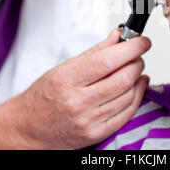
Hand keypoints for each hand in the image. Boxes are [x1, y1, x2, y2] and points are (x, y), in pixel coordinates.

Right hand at [0, 29, 150, 148]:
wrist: (28, 127)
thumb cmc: (43, 97)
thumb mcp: (63, 68)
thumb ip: (95, 52)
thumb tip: (118, 37)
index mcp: (67, 80)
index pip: (108, 60)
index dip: (131, 48)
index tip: (141, 41)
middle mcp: (78, 102)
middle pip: (123, 78)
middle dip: (137, 62)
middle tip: (137, 53)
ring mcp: (89, 121)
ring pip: (128, 95)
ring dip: (138, 78)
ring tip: (135, 69)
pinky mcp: (97, 134)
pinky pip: (127, 113)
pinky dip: (137, 96)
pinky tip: (137, 86)